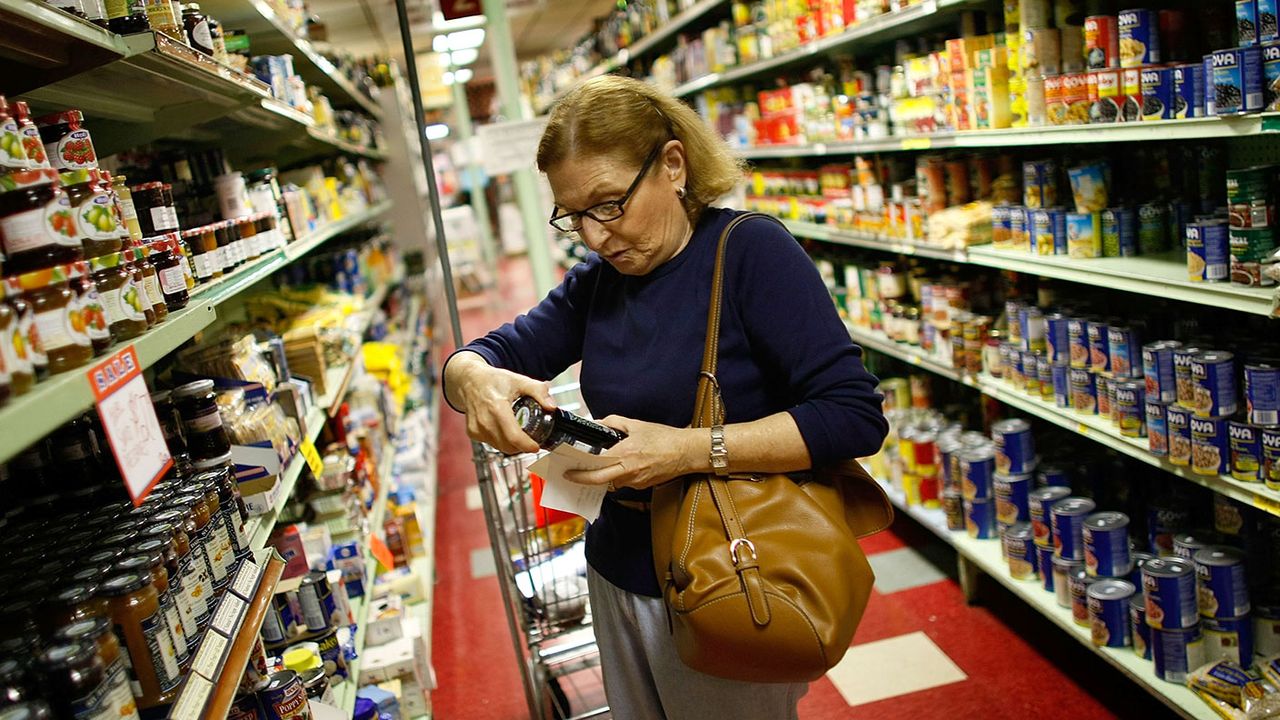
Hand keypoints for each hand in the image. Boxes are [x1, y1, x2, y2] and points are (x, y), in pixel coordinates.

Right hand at [450, 355, 554, 454]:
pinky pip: (492, 444)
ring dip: (512, 446)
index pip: (514, 437)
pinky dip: (501, 441)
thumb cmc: (493, 380)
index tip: (536, 446)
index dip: (528, 445)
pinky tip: (505, 430)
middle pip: (508, 446)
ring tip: (519, 434)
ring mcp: (477, 428)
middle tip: (531, 440)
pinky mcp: (473, 432)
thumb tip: (552, 406)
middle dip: (523, 446)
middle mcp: (485, 420)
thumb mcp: (519, 380)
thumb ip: (538, 391)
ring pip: (500, 447)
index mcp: (497, 408)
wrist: (469, 380)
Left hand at [564, 416, 697, 490]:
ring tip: (593, 467)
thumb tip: (597, 423)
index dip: (580, 470)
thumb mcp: (636, 424)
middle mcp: (629, 471)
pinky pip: (623, 482)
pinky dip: (617, 476)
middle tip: (571, 475)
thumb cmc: (665, 438)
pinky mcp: (642, 486)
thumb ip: (613, 422)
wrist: (687, 452)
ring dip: (602, 476)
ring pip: (611, 482)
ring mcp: (636, 481)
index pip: (596, 467)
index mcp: (626, 454)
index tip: (569, 469)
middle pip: (599, 481)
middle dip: (583, 479)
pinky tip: (617, 466)